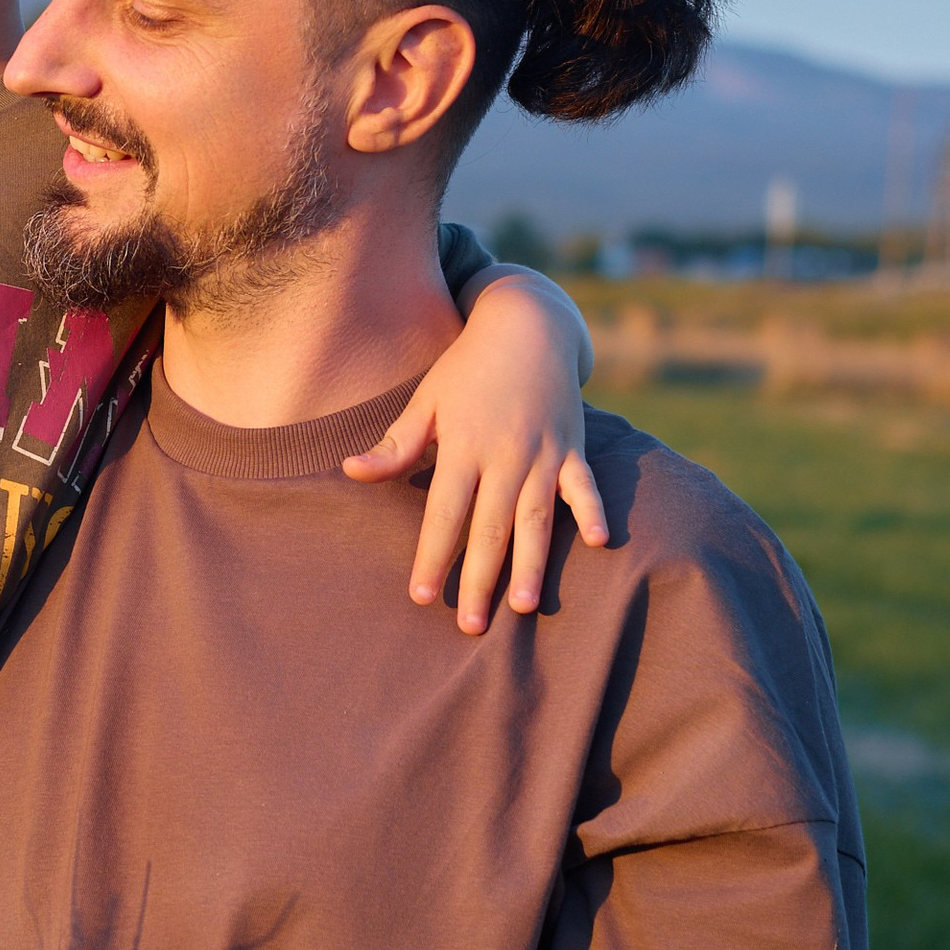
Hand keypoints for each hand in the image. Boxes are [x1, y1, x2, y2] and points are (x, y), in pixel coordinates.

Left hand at [344, 274, 608, 628]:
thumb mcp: (426, 399)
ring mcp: (543, 453)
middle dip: (479, 579)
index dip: (433, 555)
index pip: (444, 513)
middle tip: (470, 625)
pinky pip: (585, 485)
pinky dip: (593, 511)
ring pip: (537, 518)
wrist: (527, 324)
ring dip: (531, 563)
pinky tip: (599, 543)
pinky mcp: (573, 447)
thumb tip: (350, 471)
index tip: (422, 596)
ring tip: (523, 607)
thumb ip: (396, 443)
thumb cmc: (466, 368)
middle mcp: (505, 454)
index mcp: (463, 446)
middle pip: (490, 528)